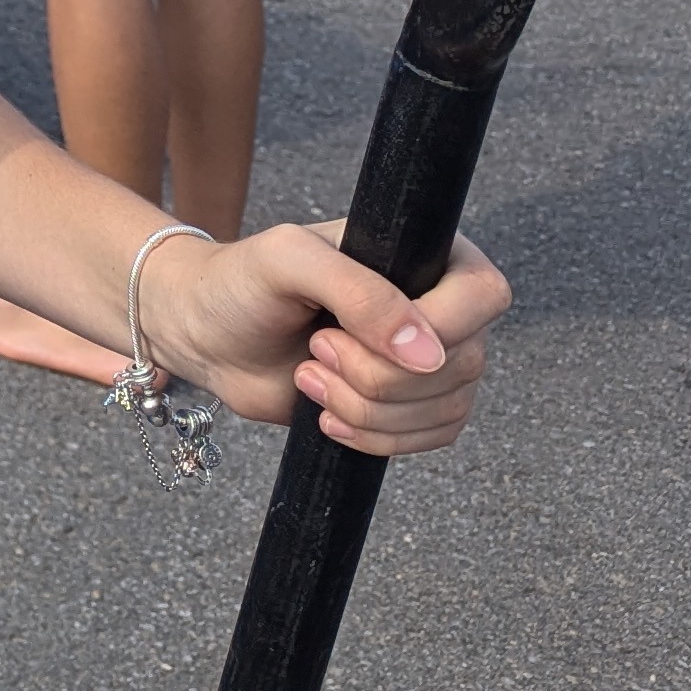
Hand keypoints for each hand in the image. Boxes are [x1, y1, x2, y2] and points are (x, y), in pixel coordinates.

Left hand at [156, 222, 508, 457]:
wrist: (208, 335)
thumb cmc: (242, 282)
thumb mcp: (287, 260)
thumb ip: (356, 291)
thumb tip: (426, 352)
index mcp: (424, 253)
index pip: (482, 296)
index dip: (435, 328)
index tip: (356, 336)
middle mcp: (440, 306)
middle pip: (460, 365)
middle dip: (376, 374)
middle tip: (315, 347)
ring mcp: (430, 361)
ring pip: (447, 409)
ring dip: (367, 408)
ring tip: (310, 375)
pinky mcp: (411, 406)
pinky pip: (431, 438)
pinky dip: (375, 437)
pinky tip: (327, 414)